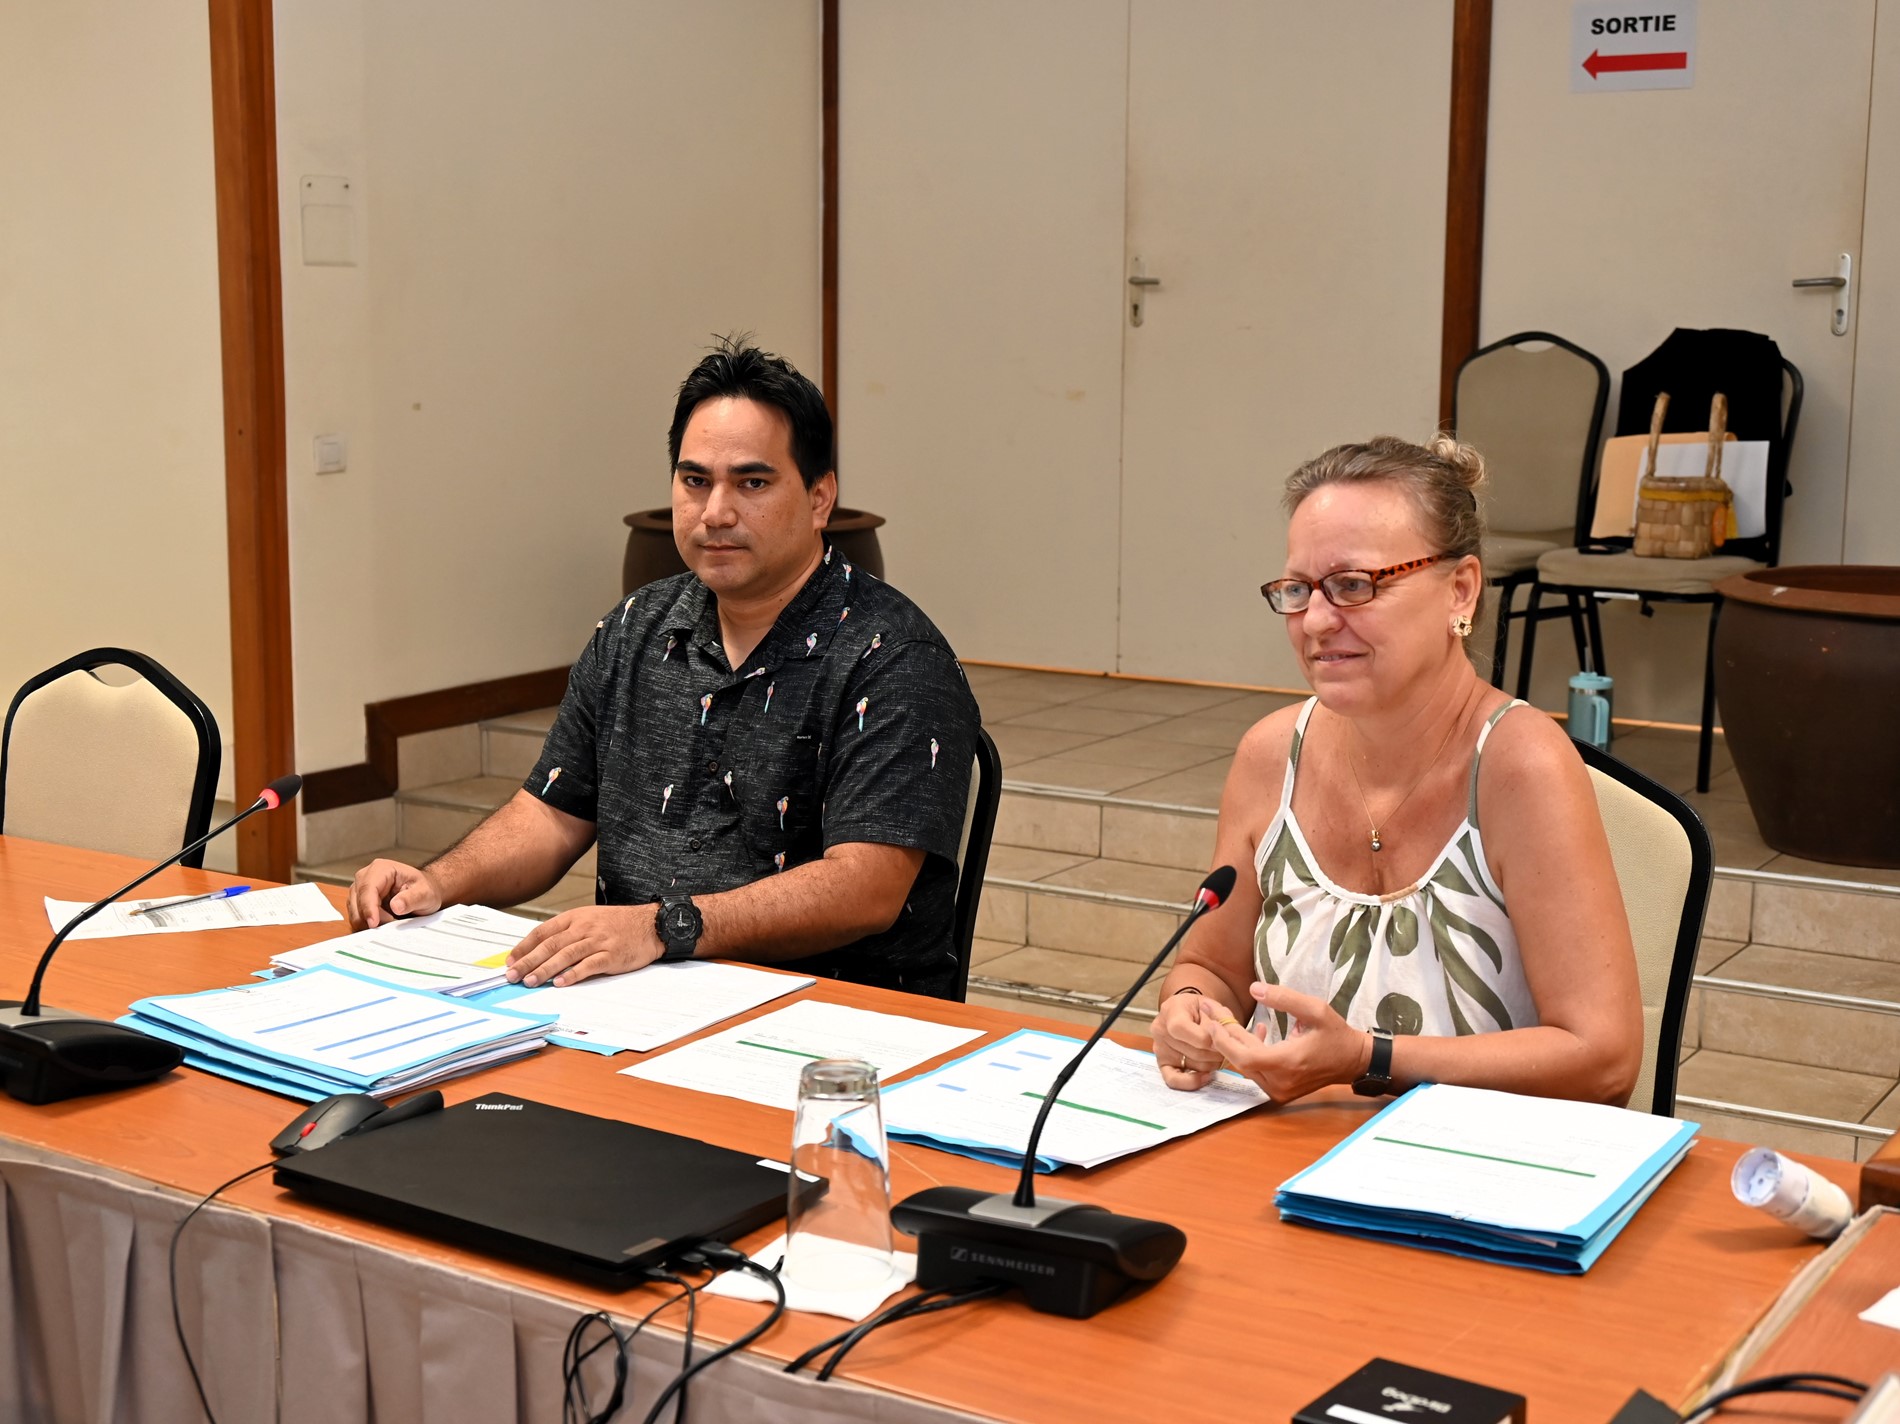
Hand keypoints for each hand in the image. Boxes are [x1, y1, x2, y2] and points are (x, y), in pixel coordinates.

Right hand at [346, 859, 442, 929]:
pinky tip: (385, 923)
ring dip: (371, 922)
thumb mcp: (425, 893)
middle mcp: (366, 877)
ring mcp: (361, 890)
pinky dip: (369, 924)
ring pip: (355, 911)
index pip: (368, 888)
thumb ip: (412, 899)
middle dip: (372, 917)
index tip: (374, 923)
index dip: (369, 907)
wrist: (423, 893)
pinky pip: (358, 917)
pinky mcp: (360, 902)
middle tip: (392, 923)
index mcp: (381, 869)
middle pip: (358, 901)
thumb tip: (396, 906)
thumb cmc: (423, 889)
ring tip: (392, 921)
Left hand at [505, 906, 661, 986]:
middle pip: (550, 945)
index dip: (525, 946)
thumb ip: (568, 933)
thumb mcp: (590, 919)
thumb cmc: (619, 924)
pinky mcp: (611, 955)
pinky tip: (560, 982)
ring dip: (545, 969)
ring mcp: (598, 941)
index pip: (543, 931)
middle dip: (528, 961)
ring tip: (530, 981)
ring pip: (565, 955)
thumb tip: (542, 952)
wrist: (650, 924)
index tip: (511, 960)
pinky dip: (573, 974)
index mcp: (575, 917)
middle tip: (512, 975)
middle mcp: (584, 927)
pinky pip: (588, 965)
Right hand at [1151, 990, 1241, 1091]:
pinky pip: (1173, 1080)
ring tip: (1219, 1055)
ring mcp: (1160, 1048)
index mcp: (1171, 1010)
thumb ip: (1220, 1021)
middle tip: (1226, 1049)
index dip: (1204, 1039)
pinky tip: (1206, 1076)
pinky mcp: (1163, 1064)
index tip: (1220, 1042)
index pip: (1181, 1028)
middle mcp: (1160, 1029)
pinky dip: (1192, 1082)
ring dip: (1212, 1063)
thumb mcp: (1213, 1006)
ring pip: (1192, 1065)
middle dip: (1215, 1053)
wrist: (1191, 1013)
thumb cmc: (1202, 1009)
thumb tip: (1219, 1043)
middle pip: (1193, 1050)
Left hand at [1201, 983, 1372, 1104]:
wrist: (1353, 1062)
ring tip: (1226, 1017)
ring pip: (1245, 1067)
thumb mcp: (1315, 1009)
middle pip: (1240, 1061)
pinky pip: (1256, 1072)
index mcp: (1288, 1063)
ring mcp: (1279, 1090)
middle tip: (1210, 1012)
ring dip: (1234, 1043)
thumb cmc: (1336, 1034)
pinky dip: (1249, 1052)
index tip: (1210, 1018)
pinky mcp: (1280, 1092)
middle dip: (1222, 1035)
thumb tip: (1254, 989)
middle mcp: (1280, 1082)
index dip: (1223, 1039)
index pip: (1244, 1056)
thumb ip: (1284, 998)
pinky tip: (1256, 1033)